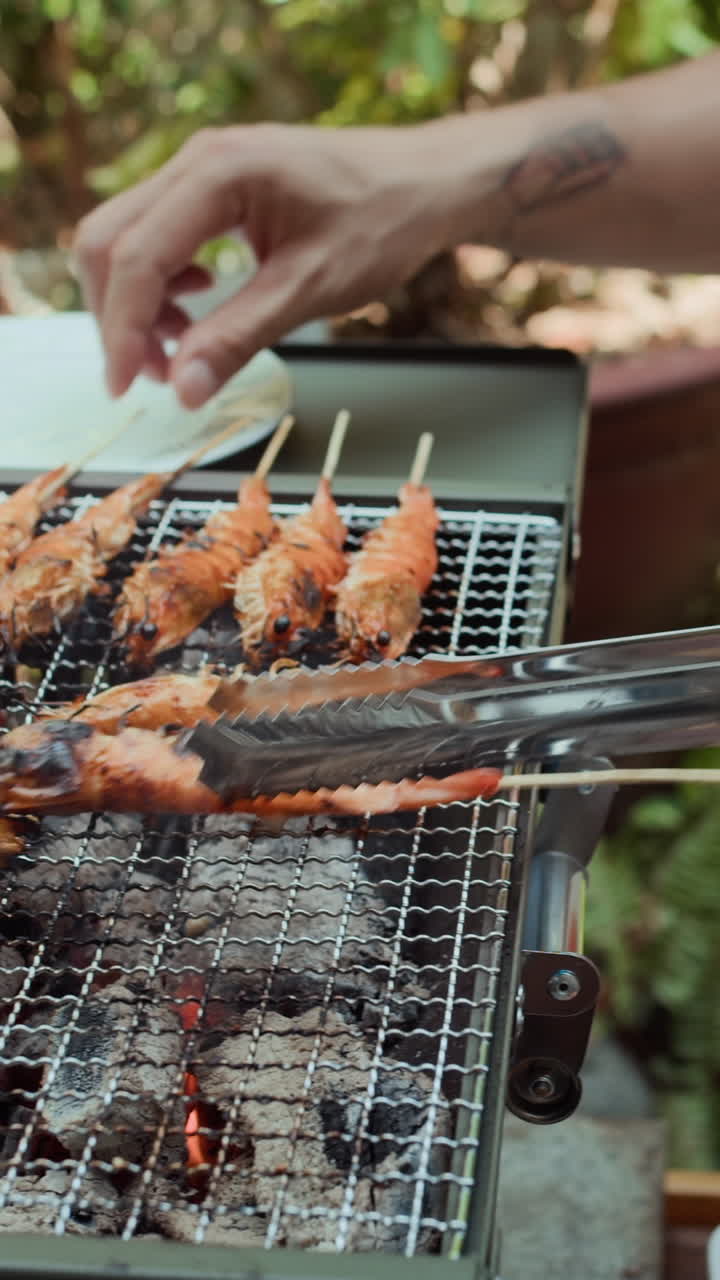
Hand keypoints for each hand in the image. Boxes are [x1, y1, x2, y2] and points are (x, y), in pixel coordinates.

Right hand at [73, 122, 459, 407]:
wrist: (423, 185)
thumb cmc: (381, 223)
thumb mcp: (309, 291)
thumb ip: (239, 337)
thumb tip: (184, 389)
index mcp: (219, 174)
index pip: (136, 256)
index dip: (122, 329)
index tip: (124, 385)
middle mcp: (198, 160)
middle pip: (110, 240)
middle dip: (119, 316)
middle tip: (151, 376)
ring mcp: (202, 169)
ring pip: (125, 237)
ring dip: (137, 302)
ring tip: (180, 350)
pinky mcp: (212, 186)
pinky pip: (156, 234)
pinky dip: (160, 282)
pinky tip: (199, 305)